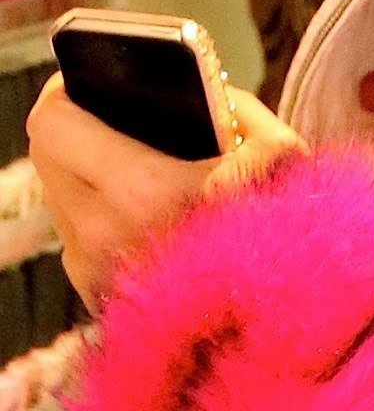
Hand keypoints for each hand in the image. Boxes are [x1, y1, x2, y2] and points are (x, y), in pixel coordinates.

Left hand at [27, 74, 304, 314]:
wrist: (290, 328)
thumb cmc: (288, 240)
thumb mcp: (280, 154)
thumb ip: (233, 107)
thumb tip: (197, 89)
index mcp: (144, 192)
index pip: (53, 123)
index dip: (65, 91)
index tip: (87, 82)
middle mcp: (104, 236)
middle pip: (46, 154)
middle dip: (75, 128)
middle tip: (112, 118)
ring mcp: (94, 272)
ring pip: (59, 195)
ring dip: (86, 172)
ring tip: (134, 166)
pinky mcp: (97, 297)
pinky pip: (78, 234)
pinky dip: (100, 213)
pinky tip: (142, 212)